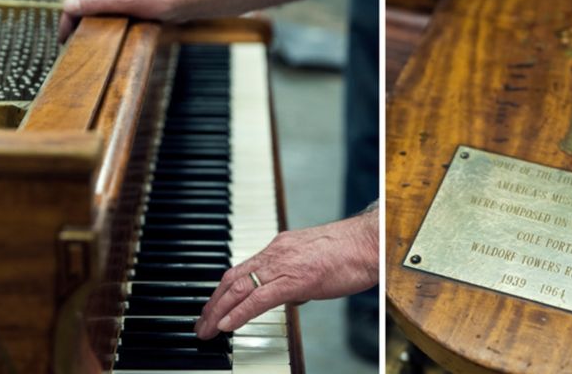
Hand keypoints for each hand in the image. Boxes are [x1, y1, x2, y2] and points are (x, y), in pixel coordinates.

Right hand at [58, 0, 193, 41]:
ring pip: (99, 4)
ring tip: (85, 38)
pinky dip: (106, 18)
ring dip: (92, 20)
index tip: (63, 37)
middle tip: (71, 41)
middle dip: (78, 19)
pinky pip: (113, 7)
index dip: (68, 17)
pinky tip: (106, 31)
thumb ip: (95, 3)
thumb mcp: (122, 1)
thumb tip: (67, 5)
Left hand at [194, 209, 378, 338]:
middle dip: (213, 303)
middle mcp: (276, 252)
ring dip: (218, 311)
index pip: (242, 268)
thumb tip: (290, 296)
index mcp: (280, 247)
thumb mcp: (316, 262)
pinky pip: (259, 299)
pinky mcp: (295, 280)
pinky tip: (228, 325)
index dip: (223, 290)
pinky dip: (240, 313)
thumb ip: (298, 276)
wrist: (369, 242)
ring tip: (207, 329)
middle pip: (232, 278)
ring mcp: (284, 265)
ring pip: (239, 288)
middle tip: (201, 322)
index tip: (213, 306)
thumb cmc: (351, 252)